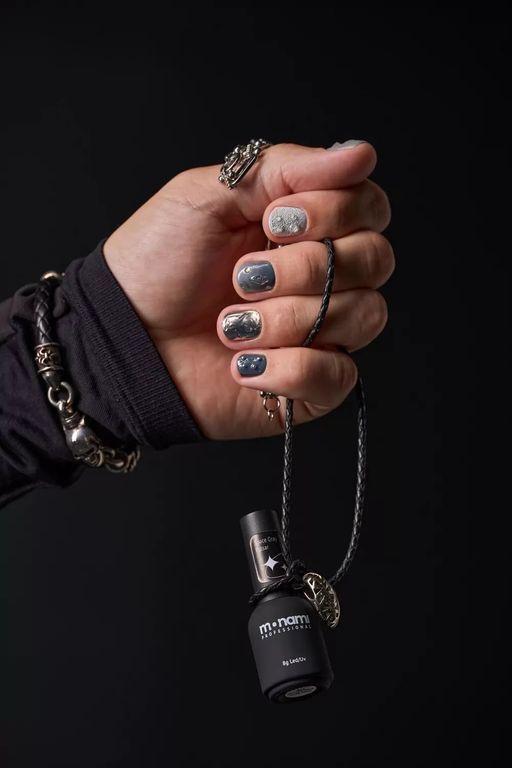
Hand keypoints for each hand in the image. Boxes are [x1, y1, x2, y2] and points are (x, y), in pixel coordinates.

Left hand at [103, 141, 392, 439]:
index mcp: (304, 226)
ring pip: (363, 316)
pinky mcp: (309, 383)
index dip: (336, 211)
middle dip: (305, 267)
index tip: (276, 220)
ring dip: (288, 318)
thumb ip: (284, 169)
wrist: (124, 339)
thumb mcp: (207, 196)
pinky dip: (290, 367)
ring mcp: (321, 330)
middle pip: (375, 259)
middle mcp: (322, 276)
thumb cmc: (156, 266)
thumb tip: (359, 153)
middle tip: (243, 275)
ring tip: (232, 324)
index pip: (369, 207)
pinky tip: (244, 362)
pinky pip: (338, 375)